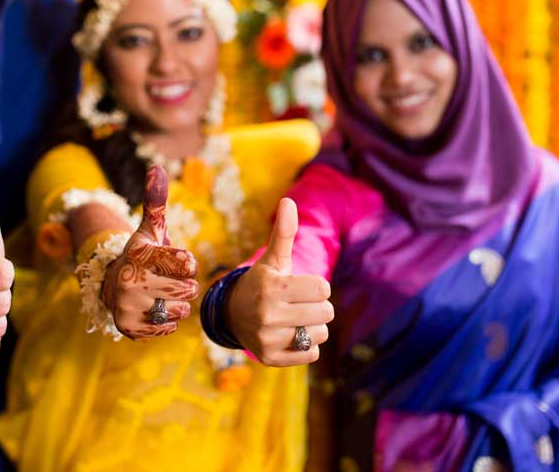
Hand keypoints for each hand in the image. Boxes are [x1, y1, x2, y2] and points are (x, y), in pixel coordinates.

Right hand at [101, 166, 199, 338]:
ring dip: (175, 304)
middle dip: (183, 285)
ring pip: (180, 310)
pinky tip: (152, 309)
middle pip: (187, 289)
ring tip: (158, 295)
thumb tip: (156, 167)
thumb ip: (156, 202)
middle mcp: (129, 280)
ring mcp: (127, 307)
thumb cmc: (142, 256)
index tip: (172, 261)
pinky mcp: (129, 328)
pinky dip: (166, 321)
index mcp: (139, 254)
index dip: (186, 263)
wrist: (113, 286)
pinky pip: (169, 328)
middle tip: (165, 280)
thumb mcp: (151, 230)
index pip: (188, 263)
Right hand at [227, 198, 332, 365]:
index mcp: (273, 287)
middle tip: (297, 304)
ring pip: (320, 334)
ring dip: (313, 327)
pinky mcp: (270, 358)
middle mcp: (268, 314)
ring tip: (293, 320)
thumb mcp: (273, 259)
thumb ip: (284, 232)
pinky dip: (306, 347)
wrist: (232, 315)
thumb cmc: (262, 283)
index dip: (316, 286)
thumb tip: (288, 200)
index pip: (323, 288)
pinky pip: (311, 355)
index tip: (299, 287)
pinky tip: (289, 336)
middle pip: (326, 312)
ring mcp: (268, 338)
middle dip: (316, 307)